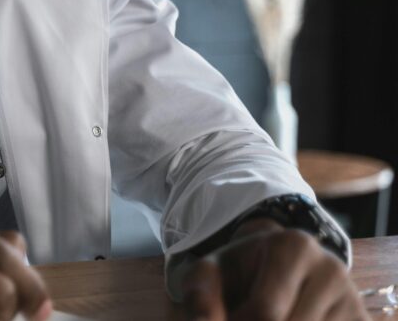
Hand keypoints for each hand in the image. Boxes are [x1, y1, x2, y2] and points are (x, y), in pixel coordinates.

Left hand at [180, 219, 368, 320]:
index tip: (228, 316)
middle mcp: (331, 268)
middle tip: (242, 315)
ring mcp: (352, 297)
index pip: (265, 312)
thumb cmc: (236, 272)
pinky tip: (288, 319)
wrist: (272, 266)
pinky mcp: (361, 320)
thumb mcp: (208, 275)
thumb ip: (199, 297)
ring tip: (260, 315)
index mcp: (293, 246)